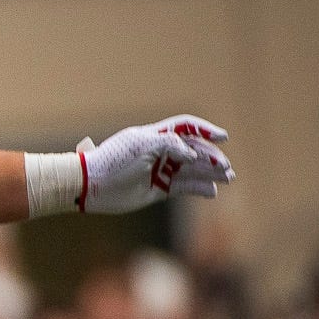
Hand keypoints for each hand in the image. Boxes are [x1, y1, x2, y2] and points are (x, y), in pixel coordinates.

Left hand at [79, 115, 232, 212]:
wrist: (89, 185)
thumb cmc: (114, 161)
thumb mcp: (143, 145)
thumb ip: (171, 144)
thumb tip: (192, 154)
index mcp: (155, 136)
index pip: (186, 128)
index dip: (205, 130)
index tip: (222, 137)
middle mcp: (159, 152)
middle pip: (193, 151)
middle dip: (211, 157)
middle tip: (226, 167)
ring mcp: (158, 171)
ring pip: (191, 170)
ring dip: (210, 173)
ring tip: (228, 178)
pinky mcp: (157, 189)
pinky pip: (183, 187)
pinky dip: (198, 188)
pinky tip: (212, 191)